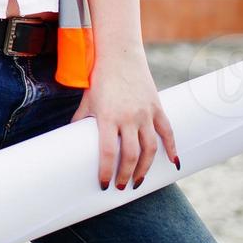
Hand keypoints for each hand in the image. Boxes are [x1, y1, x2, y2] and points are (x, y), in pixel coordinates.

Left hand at [68, 50, 179, 190]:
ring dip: (145, 168)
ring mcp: (145, 113)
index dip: (106, 171)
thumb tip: (70, 141)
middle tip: (122, 187)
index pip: (107, 152)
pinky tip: (173, 163)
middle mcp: (128, 117)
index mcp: (107, 116)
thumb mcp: (87, 101)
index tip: (104, 185)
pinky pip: (167, 132)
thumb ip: (81, 121)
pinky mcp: (157, 108)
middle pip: (130, 155)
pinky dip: (172, 148)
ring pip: (150, 148)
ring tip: (138, 181)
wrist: (120, 56)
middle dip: (126, 175)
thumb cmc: (99, 79)